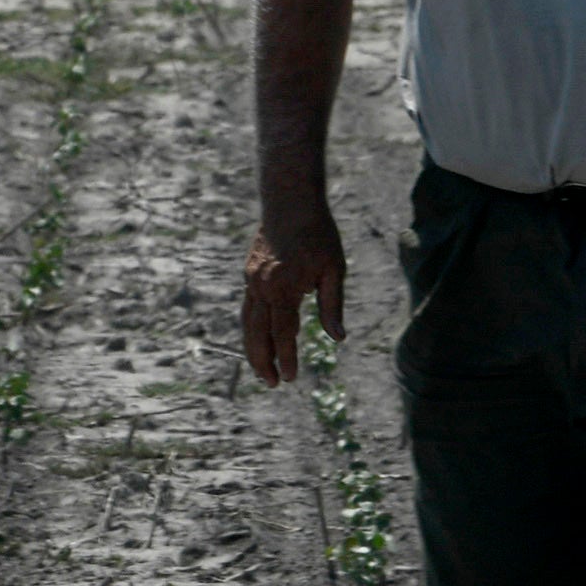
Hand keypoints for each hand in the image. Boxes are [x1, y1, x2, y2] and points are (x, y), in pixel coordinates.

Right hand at [239, 213, 345, 386]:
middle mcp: (262, 287)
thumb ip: (332, 305)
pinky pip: (248, 309)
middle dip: (263, 362)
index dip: (287, 358)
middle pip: (257, 335)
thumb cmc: (318, 234)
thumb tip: (338, 338)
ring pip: (247, 324)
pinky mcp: (249, 275)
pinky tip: (260, 340)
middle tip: (271, 384)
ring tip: (262, 369)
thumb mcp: (334, 269)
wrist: (289, 202)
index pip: (283, 333)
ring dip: (253, 349)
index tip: (291, 377)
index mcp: (284, 288)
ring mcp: (252, 281)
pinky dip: (251, 329)